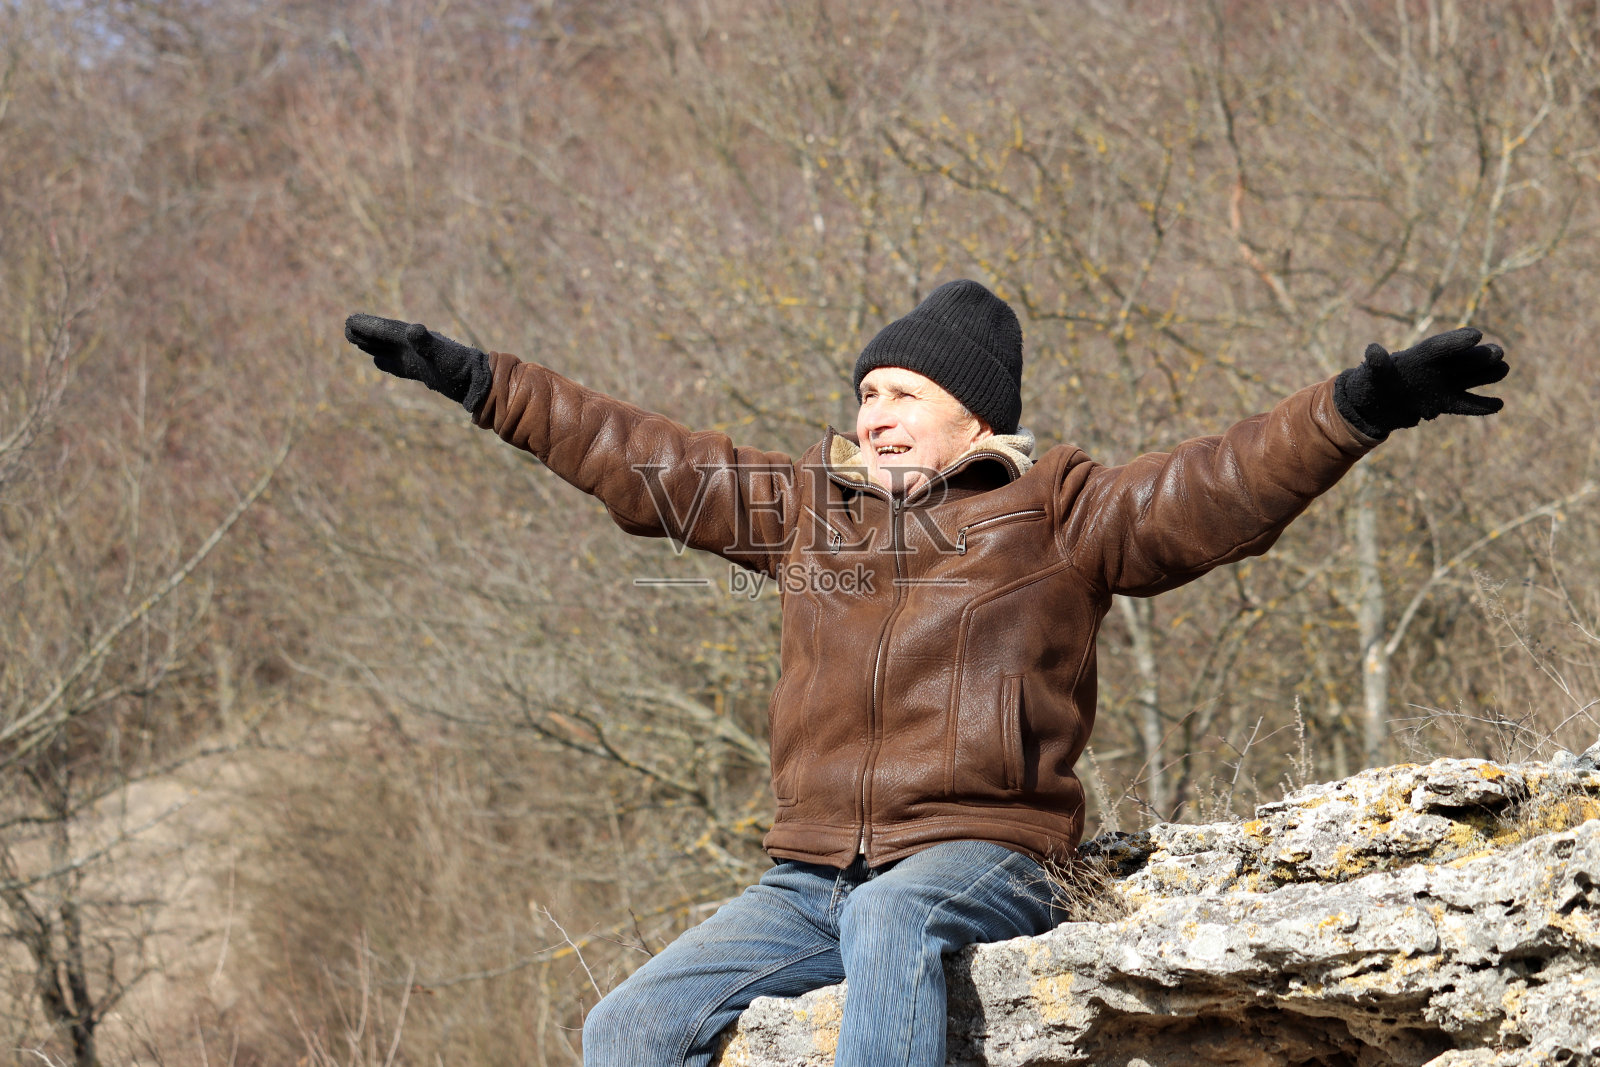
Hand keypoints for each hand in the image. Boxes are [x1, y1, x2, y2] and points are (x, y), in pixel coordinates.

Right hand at [344, 313, 492, 413]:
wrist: (481, 383)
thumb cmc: (461, 369)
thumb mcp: (442, 355)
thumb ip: (426, 343)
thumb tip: (412, 328)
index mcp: (417, 340)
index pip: (387, 330)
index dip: (369, 326)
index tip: (350, 322)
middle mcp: (416, 346)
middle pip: (385, 337)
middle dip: (366, 333)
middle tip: (347, 327)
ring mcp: (419, 359)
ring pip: (390, 349)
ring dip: (373, 344)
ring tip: (355, 340)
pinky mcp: (424, 371)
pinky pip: (399, 364)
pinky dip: (386, 362)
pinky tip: (379, 360)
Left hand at [1334, 327, 1508, 438]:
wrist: (1377, 403)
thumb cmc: (1373, 382)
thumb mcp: (1371, 373)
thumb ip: (1376, 363)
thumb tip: (1372, 351)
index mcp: (1420, 356)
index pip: (1440, 347)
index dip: (1457, 341)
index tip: (1476, 334)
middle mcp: (1437, 368)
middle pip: (1462, 360)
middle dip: (1479, 356)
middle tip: (1498, 351)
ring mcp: (1444, 385)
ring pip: (1470, 378)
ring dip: (1487, 374)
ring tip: (1503, 368)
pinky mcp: (1445, 402)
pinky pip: (1466, 404)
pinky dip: (1481, 405)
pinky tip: (1499, 404)